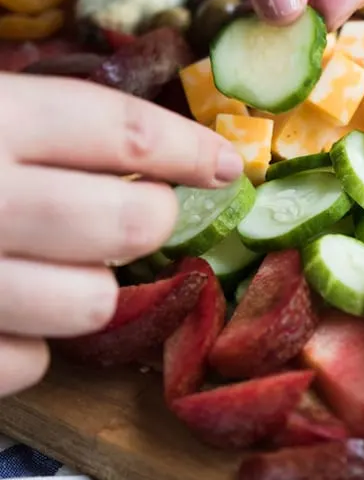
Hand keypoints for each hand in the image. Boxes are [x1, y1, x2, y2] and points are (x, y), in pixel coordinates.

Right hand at [0, 74, 242, 396]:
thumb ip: (36, 117)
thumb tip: (142, 141)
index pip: (122, 132)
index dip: (189, 149)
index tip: (227, 164)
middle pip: (128, 222)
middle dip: (150, 221)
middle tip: (137, 215)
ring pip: (91, 304)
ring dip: (92, 288)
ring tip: (55, 265)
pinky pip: (31, 362)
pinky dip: (32, 344)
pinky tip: (9, 311)